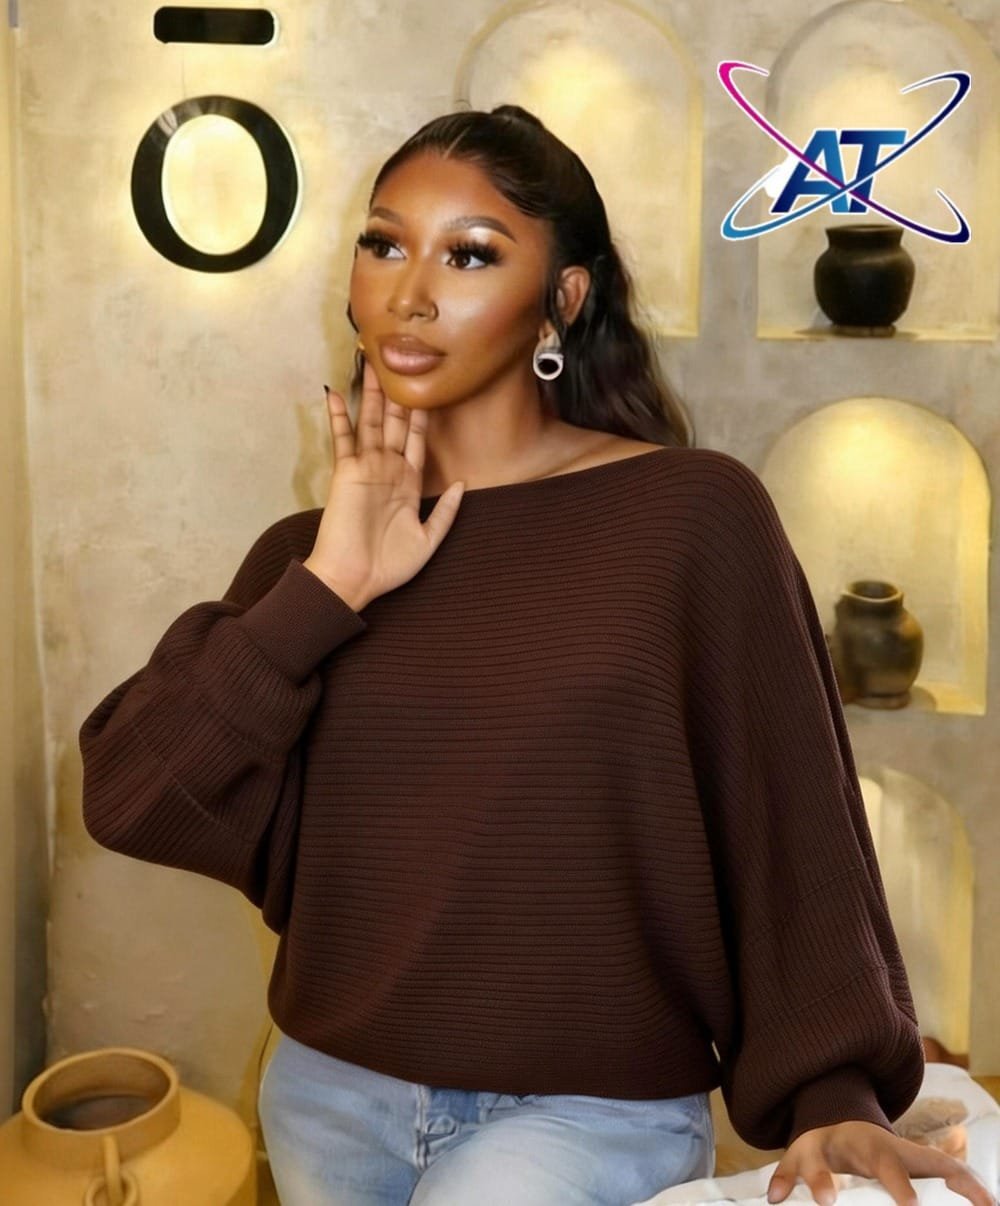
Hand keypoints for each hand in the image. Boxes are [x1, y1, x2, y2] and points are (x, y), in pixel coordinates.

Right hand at [303, 359, 464, 608]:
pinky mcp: (346, 473)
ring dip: (371, 393)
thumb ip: (445, 511)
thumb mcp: (428, 539)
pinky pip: (342, 439)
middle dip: (397, 392)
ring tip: (372, 362)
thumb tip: (462, 484)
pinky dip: (338, 416)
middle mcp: (387, 469)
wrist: (355, 580)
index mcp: (407, 482)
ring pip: (370, 422)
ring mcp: (366, 468)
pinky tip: (335, 392)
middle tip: (399, 358)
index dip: (422, 412)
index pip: (416, 438)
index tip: (430, 385)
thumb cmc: (389, 566)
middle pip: (394, 421)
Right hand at [766, 1120, 996, 1205]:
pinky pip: (787, 1168)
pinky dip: (781, 1182)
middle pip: (878, 1161)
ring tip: (826, 1202)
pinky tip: (774, 1200)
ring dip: (822, 1181)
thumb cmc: (882, 1155)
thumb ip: (953, 1175)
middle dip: (895, 1183)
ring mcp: (827, 1148)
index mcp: (891, 1153)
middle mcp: (861, 1146)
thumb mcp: (913, 1161)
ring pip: (821, 1161)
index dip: (929, 1185)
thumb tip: (993, 1201)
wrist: (834, 1121)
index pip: (917, 1166)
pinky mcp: (800, 1155)